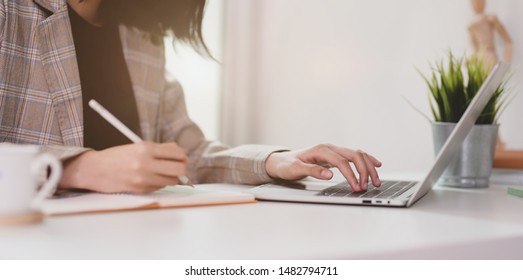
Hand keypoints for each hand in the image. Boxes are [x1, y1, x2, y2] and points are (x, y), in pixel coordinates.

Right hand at [60, 142, 187, 193]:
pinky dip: (160, 183)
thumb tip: (181, 155)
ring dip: (171, 177)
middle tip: (178, 167)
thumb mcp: (138, 146)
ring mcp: (143, 178)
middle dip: (182, 168)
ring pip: (172, 180)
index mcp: (146, 148)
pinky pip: (160, 187)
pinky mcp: (141, 189)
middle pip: (180, 169)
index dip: (183, 156)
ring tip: (162, 172)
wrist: (95, 169)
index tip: (182, 157)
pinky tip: (150, 178)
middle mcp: (146, 163)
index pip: (177, 153)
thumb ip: (160, 149)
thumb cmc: (118, 156)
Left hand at [265, 144, 380, 190]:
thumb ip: (312, 171)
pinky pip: (355, 156)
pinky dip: (367, 160)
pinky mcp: (335, 156)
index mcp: (321, 150)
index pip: (342, 162)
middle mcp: (330, 148)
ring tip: (376, 181)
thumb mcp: (295, 169)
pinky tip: (376, 165)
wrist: (281, 161)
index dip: (351, 175)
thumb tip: (329, 174)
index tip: (356, 187)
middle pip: (354, 155)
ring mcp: (334, 151)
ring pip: (358, 154)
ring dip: (368, 167)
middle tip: (369, 186)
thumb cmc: (287, 165)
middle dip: (365, 170)